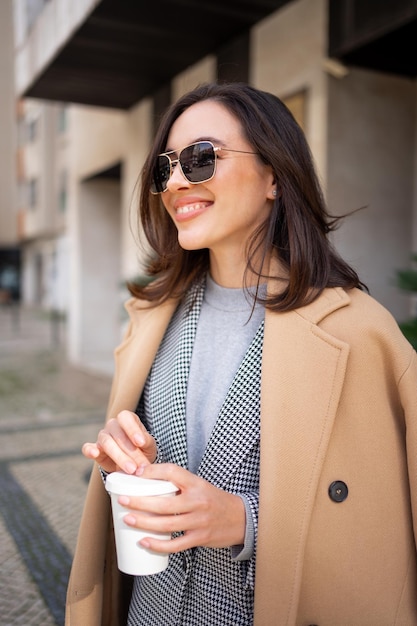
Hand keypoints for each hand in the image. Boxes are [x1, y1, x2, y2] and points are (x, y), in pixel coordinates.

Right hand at [82, 410, 156, 473]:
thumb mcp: (149, 445)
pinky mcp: (95, 450)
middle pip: (118, 435)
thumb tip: (142, 442)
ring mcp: (103, 437)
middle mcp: (113, 425)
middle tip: (138, 466)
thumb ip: (146, 441)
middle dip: (129, 452)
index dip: (132, 429)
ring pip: (106, 443)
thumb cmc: (143, 450)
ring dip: (119, 457)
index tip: (140, 443)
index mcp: (127, 419)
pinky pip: (88, 448)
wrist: (134, 464)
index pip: (125, 418)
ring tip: (130, 469)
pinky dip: (90, 450)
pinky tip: (94, 453)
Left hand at [119, 463, 245, 552]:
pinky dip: (158, 545)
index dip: (153, 471)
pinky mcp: (199, 538)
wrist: (240, 518)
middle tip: (122, 500)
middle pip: (164, 502)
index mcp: (196, 484)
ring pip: (166, 524)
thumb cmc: (214, 499)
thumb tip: (147, 479)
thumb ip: (178, 483)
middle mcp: (197, 501)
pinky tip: (144, 542)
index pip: (173, 472)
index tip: (137, 473)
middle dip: (140, 502)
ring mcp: (198, 521)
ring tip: (127, 519)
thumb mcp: (199, 485)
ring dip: (144, 523)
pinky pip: (175, 544)